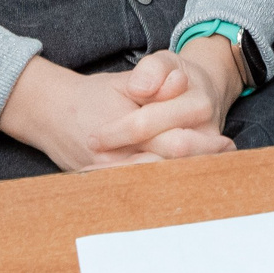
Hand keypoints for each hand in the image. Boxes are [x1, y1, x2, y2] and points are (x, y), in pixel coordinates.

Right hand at [0, 48, 234, 172]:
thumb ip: (152, 82)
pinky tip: (179, 183)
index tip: (226, 144)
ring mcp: (105, 177)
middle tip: (226, 159)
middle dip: (198, 165)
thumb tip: (180, 83)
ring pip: (153, 183)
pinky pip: (135, 190)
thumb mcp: (123, 83)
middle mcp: (113, 160)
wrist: (47, 112)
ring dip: (182, 179)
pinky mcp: (99, 186)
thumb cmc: (91, 95)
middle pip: (167, 169)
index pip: (171, 143)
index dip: (202, 145)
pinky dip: (159, 186)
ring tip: (210, 173)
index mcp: (122, 131)